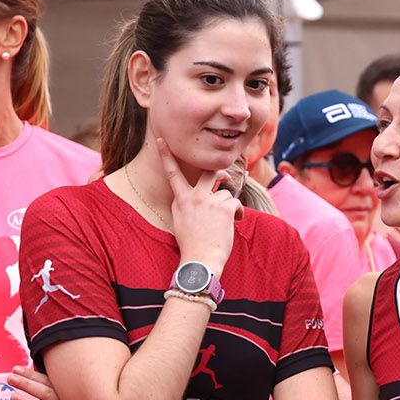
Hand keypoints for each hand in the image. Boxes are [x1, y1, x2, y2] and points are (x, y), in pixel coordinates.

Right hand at [156, 137, 239, 273]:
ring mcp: (210, 200)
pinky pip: (236, 203)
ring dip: (229, 207)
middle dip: (219, 172)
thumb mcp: (179, 222)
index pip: (172, 173)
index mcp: (180, 200)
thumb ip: (184, 205)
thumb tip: (191, 197)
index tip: (161, 139)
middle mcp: (194, 197)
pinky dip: (238, 214)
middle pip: (209, 173)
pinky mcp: (225, 207)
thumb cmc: (191, 245)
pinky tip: (233, 223)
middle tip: (224, 176)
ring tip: (224, 223)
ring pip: (226, 194)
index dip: (166, 155)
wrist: (200, 260)